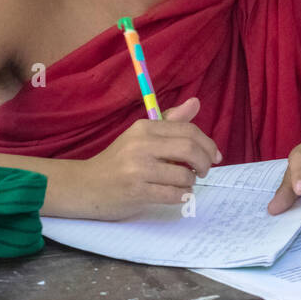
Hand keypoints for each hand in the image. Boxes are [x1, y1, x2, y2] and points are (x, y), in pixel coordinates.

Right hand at [80, 97, 220, 218]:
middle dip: (205, 162)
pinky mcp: (136, 190)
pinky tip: (177, 195)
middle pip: (190, 149)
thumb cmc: (118, 162)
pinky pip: (173, 194)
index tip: (214, 156)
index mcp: (144, 127)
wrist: (86, 185)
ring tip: (184, 184)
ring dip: (191, 182)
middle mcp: (141, 144)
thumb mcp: (141, 136)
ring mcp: (138, 168)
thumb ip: (170, 122)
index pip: (188, 130)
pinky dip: (181, 196)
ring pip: (183, 174)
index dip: (208, 144)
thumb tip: (196, 103)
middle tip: (203, 171)